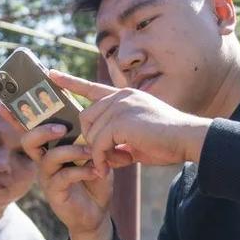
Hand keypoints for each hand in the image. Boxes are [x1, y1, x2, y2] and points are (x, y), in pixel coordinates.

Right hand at [0, 103, 112, 239]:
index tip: (2, 103)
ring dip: (70, 151)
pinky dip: (82, 171)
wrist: (97, 212)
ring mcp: (47, 177)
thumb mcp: (93, 153)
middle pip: (29, 140)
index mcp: (50, 148)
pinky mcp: (55, 192)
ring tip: (89, 153)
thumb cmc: (93, 178)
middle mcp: (43, 161)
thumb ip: (87, 136)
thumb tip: (86, 114)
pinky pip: (64, 176)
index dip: (14, 117)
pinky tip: (95, 171)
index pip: (29, 129)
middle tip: (62, 128)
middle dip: (43, 130)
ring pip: (48, 157)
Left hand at [50, 70, 211, 175]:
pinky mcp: (121, 119)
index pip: (91, 88)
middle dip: (90, 140)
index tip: (51, 74)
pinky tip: (112, 165)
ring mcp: (120, 105)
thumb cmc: (168, 142)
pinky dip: (101, 158)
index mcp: (125, 96)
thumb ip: (116, 141)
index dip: (69, 82)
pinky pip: (99, 143)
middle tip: (104, 157)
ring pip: (91, 132)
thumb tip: (100, 155)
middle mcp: (121, 96)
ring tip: (114, 162)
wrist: (188, 139)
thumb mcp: (136, 141)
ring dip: (98, 152)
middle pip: (86, 117)